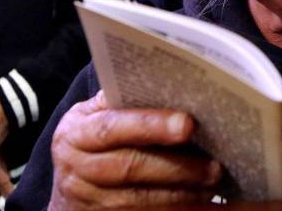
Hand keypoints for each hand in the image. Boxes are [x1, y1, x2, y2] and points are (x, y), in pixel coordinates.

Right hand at [49, 91, 221, 209]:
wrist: (67, 186)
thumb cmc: (94, 140)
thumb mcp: (95, 116)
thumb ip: (122, 103)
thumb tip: (172, 83)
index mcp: (76, 134)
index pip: (113, 127)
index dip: (151, 125)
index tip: (188, 124)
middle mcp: (77, 170)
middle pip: (130, 168)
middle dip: (177, 167)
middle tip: (214, 166)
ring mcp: (88, 201)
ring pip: (139, 200)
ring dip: (181, 194)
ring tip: (212, 184)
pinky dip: (174, 210)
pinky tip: (199, 203)